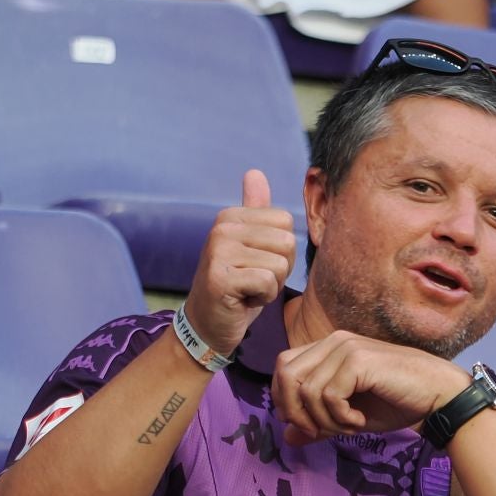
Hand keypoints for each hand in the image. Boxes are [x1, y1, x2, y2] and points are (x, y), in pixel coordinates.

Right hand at [184, 170, 297, 357]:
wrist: (208, 323)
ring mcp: (218, 252)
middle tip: (253, 279)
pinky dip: (262, 298)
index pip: (286, 223)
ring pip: (280, 265)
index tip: (257, 263)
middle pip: (287, 243)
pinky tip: (242, 300)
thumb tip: (255, 172)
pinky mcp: (220, 278)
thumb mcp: (249, 246)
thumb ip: (255, 211)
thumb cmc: (237, 285)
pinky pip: (268, 283)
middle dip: (279, 269)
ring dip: (270, 286)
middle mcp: (221, 228)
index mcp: (231, 217)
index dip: (281, 251)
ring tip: (247, 289)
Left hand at [272, 330, 469, 446]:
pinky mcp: (358, 360)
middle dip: (295, 411)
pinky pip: (328, 396)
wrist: (438, 394)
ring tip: (350, 427)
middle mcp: (334, 342)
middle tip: (318, 432)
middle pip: (286, 374)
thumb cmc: (398, 402)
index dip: (285, 399)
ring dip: (325, 419)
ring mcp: (346, 348)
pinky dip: (341, 417)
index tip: (306, 426)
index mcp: (329, 349)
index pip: (285, 366)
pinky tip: (360, 421)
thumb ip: (318, 423)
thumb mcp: (350, 418)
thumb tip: (287, 438)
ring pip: (306, 390)